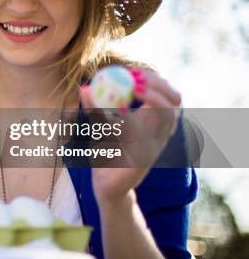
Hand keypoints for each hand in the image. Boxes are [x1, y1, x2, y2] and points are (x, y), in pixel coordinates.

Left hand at [79, 67, 181, 205]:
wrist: (106, 188)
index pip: (168, 95)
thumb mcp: (101, 128)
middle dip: (158, 85)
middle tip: (136, 78)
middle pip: (175, 102)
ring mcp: (155, 147)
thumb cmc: (106, 155)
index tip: (134, 71)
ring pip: (164, 116)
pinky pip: (141, 134)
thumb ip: (96, 109)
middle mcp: (159, 134)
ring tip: (133, 89)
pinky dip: (130, 120)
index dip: (155, 80)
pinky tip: (118, 111)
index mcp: (153, 124)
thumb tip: (84, 88)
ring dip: (152, 98)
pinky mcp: (144, 159)